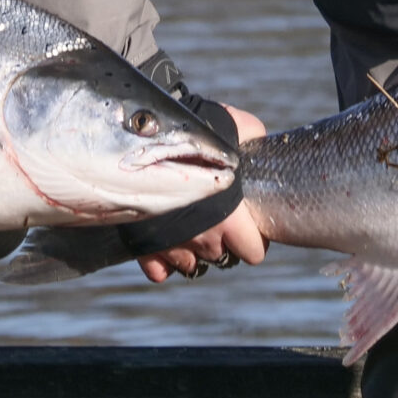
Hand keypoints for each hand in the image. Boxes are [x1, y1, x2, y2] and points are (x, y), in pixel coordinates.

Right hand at [139, 105, 267, 283]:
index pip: (253, 252)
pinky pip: (160, 271)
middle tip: (215, 215)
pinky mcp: (145, 247)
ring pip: (191, 264)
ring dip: (193, 248)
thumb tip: (260, 144)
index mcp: (231, 218)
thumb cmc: (194, 129)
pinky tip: (166, 238)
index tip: (245, 222)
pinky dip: (163, 259)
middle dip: (221, 240)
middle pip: (221, 256)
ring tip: (189, 222)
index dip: (253, 238)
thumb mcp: (236, 126)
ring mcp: (173, 245)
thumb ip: (253, 139)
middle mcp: (204, 238)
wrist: (138, 133)